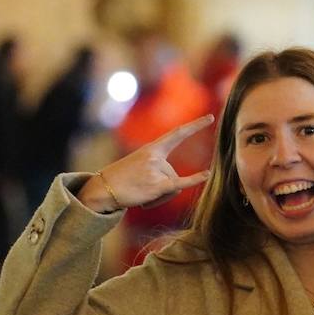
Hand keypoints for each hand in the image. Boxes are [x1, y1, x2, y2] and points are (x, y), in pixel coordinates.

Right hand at [80, 114, 214, 212]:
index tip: (211, 118)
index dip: (195, 126)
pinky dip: (194, 179)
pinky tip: (207, 174)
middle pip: (175, 175)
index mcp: (152, 148)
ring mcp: (157, 169)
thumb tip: (178, 185)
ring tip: (141, 193)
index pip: (177, 134)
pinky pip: (180, 183)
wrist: (103, 189)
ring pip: (174, 188)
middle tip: (140, 188)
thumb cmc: (121, 180)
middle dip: (162, 188)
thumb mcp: (139, 167)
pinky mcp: (157, 184)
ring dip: (160, 197)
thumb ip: (159, 171)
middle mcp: (156, 156)